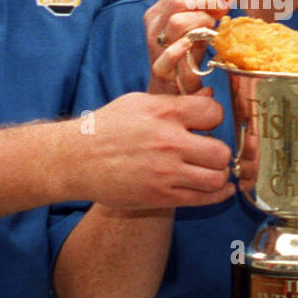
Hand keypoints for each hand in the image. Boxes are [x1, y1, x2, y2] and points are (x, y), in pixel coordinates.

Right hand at [76, 91, 234, 208]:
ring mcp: (165, 172)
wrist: (76, 160)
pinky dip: (217, 195)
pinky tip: (220, 189)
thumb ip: (176, 102)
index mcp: (163, 113)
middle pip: (221, 151)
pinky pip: (203, 199)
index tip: (206, 123)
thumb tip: (210, 98)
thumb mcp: (139, 103)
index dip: (214, 118)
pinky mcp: (160, 197)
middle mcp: (168, 143)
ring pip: (216, 178)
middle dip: (221, 152)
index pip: (213, 113)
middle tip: (210, 152)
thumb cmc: (107, 128)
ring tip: (210, 170)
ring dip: (218, 174)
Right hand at [143, 0, 231, 94]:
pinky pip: (168, 55)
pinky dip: (181, 48)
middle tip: (224, 7)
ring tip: (210, 29)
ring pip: (176, 22)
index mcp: (160, 11)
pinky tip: (191, 45)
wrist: (173, 90)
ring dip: (200, 21)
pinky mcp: (160, 68)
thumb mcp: (196, 27)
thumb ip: (208, 9)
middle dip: (206, 0)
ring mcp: (156, 46)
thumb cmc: (187, 55)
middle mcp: (155, 25)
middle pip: (179, 1)